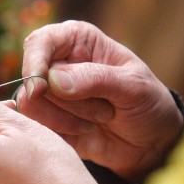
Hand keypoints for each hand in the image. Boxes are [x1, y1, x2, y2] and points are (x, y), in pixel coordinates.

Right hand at [18, 20, 183, 180]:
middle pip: (36, 79)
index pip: (39, 42)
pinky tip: (85, 131)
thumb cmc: (148, 103)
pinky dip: (61, 132)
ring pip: (32, 104)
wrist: (151, 142)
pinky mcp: (46, 118)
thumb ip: (96, 79)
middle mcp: (57, 62)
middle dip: (70, 101)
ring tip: (99, 119)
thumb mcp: (134, 87)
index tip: (41, 89)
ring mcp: (49, 92)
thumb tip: (53, 80)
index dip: (34, 63)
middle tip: (106, 110)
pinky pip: (35, 125)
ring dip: (67, 118)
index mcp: (76, 40)